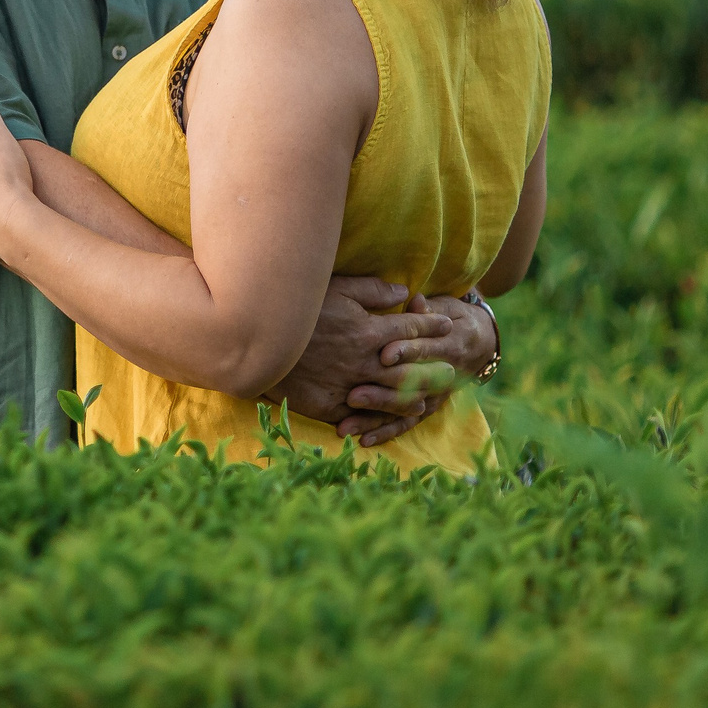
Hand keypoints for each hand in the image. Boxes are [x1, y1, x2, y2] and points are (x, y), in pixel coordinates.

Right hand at [268, 276, 454, 444]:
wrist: (255, 339)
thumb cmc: (296, 308)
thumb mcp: (335, 288)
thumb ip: (372, 290)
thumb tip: (403, 291)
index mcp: (369, 331)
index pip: (411, 330)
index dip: (432, 326)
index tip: (447, 324)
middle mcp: (364, 362)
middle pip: (410, 370)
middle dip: (433, 370)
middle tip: (452, 372)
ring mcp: (348, 386)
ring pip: (390, 397)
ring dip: (410, 399)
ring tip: (426, 400)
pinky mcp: (328, 405)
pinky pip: (360, 416)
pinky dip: (377, 419)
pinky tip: (386, 419)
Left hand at [337, 294, 497, 445]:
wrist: (477, 341)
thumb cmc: (448, 317)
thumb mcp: (443, 307)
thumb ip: (426, 308)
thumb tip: (416, 300)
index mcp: (446, 345)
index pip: (424, 349)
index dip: (405, 351)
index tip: (383, 355)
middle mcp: (442, 374)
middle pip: (410, 386)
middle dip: (382, 392)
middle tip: (353, 396)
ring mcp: (433, 395)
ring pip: (404, 410)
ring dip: (376, 418)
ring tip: (347, 425)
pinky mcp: (425, 409)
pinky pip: (405, 423)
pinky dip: (385, 432)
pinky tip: (363, 440)